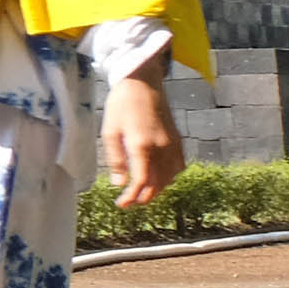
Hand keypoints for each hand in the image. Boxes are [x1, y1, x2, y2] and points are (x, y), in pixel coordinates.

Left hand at [104, 68, 182, 207]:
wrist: (142, 83)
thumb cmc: (121, 105)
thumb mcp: (110, 132)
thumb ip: (115, 159)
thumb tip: (119, 184)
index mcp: (142, 146)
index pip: (141, 182)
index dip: (132, 197)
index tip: (121, 204)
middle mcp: (162, 148)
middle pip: (158, 184)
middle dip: (144, 197)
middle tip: (130, 202)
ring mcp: (173, 144)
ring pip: (170, 177)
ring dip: (157, 189)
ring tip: (141, 192)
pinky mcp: (178, 140)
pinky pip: (178, 166)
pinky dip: (169, 177)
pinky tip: (158, 177)